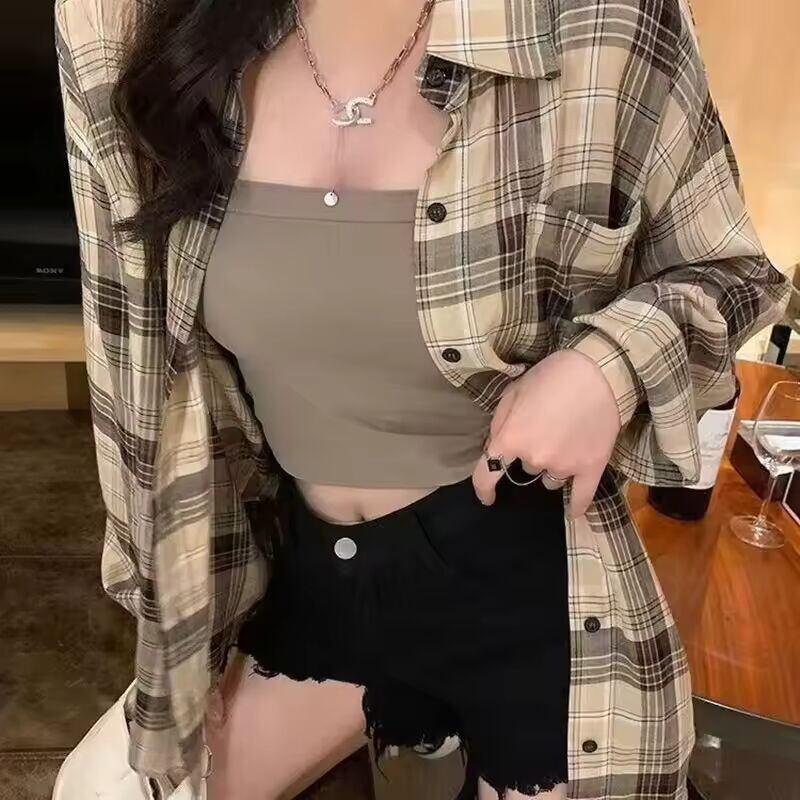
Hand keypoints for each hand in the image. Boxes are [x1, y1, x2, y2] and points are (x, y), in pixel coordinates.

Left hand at [472, 349, 620, 517]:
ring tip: (566, 443)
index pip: (487, 476)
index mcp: (510, 439)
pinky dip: (576, 505)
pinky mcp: (592, 468)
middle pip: (527, 468)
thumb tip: (495, 448)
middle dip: (530, 454)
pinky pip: (581, 497)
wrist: (598, 371)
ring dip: (552, 467)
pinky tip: (573, 512)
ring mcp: (564, 466)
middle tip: (544, 429)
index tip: (487, 496)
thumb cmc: (551, 376)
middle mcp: (534, 458)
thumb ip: (500, 423)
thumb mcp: (513, 391)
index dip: (484, 489)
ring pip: (550, 479)